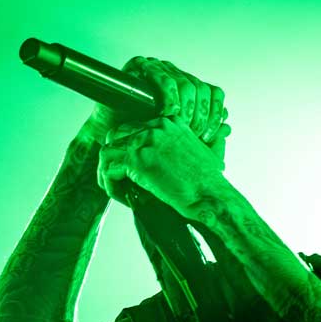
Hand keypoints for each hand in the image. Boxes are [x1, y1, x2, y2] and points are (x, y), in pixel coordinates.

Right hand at [74, 55, 229, 173]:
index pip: (214, 94)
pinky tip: (166, 115)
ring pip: (187, 83)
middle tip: (193, 136)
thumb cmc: (146, 145)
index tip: (206, 137)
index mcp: (189, 90)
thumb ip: (204, 137)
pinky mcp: (141, 67)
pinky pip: (163, 78)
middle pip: (202, 89)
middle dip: (200, 116)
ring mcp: (160, 70)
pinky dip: (169, 99)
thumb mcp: (181, 144)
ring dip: (187, 109)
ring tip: (179, 128)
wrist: (112, 142)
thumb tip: (228, 126)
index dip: (214, 115)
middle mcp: (176, 76)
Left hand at [93, 58, 233, 220]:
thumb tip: (175, 155)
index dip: (131, 151)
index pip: (136, 128)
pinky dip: (111, 185)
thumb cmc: (211, 183)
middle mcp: (156, 127)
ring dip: (110, 173)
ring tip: (120, 191)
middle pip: (118, 135)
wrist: (212, 196)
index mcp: (170, 123)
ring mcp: (144, 141)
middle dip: (116, 159)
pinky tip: (123, 198)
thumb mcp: (204, 154)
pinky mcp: (136, 160)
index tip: (136, 171)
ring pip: (108, 151)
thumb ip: (189, 146)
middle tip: (122, 180)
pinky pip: (108, 169)